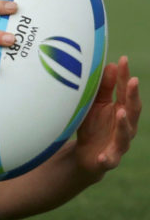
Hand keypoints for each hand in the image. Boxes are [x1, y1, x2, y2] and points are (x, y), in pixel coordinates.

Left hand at [74, 56, 140, 178]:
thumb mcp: (96, 105)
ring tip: (121, 112)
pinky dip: (107, 158)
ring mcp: (120, 143)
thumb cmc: (94, 126)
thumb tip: (111, 65)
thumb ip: (103, 89)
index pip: (125, 91)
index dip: (125, 76)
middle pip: (132, 110)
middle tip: (132, 81)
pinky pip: (110, 159)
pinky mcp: (110, 159)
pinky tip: (103, 156)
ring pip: (125, 134)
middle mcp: (126, 126)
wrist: (87, 156)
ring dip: (123, 123)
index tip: (123, 59)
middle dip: (132, 96)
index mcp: (122, 110)